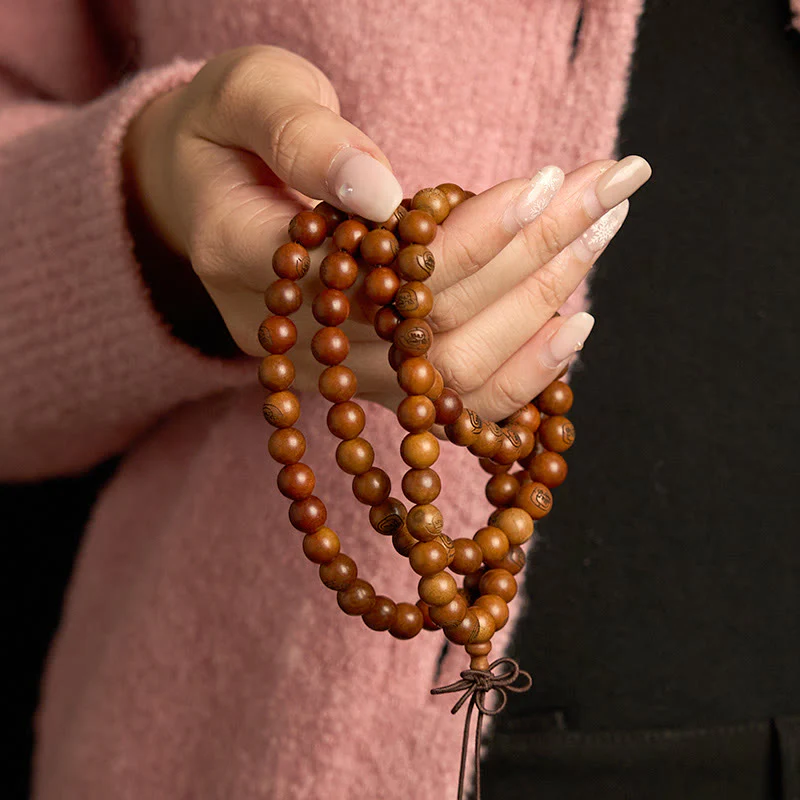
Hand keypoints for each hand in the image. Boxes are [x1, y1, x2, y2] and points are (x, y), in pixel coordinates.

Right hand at [125, 45, 650, 420]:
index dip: (470, 235)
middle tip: (614, 186)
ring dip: (541, 302)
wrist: (204, 202)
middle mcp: (296, 338)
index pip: (378, 270)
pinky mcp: (372, 381)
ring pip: (452, 371)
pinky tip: (574, 324)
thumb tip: (377, 190)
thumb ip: (300, 135)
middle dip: (534, 253)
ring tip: (605, 229)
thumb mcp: (243, 96)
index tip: (549, 181)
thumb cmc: (226, 134)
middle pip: (432, 324)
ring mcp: (336, 372)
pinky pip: (451, 404)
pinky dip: (520, 374)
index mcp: (246, 259)